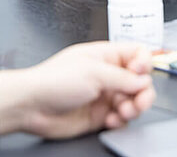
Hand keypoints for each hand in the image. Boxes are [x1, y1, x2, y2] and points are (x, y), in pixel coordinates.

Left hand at [0, 42, 154, 138]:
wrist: (31, 106)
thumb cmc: (52, 81)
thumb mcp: (93, 73)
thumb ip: (123, 78)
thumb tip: (144, 82)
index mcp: (105, 56)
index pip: (136, 54)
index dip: (144, 63)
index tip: (141, 74)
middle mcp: (106, 75)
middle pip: (139, 81)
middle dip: (142, 92)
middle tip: (138, 101)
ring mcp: (103, 95)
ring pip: (132, 101)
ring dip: (133, 108)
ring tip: (122, 112)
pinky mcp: (99, 115)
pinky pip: (121, 118)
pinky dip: (120, 121)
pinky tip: (110, 120)